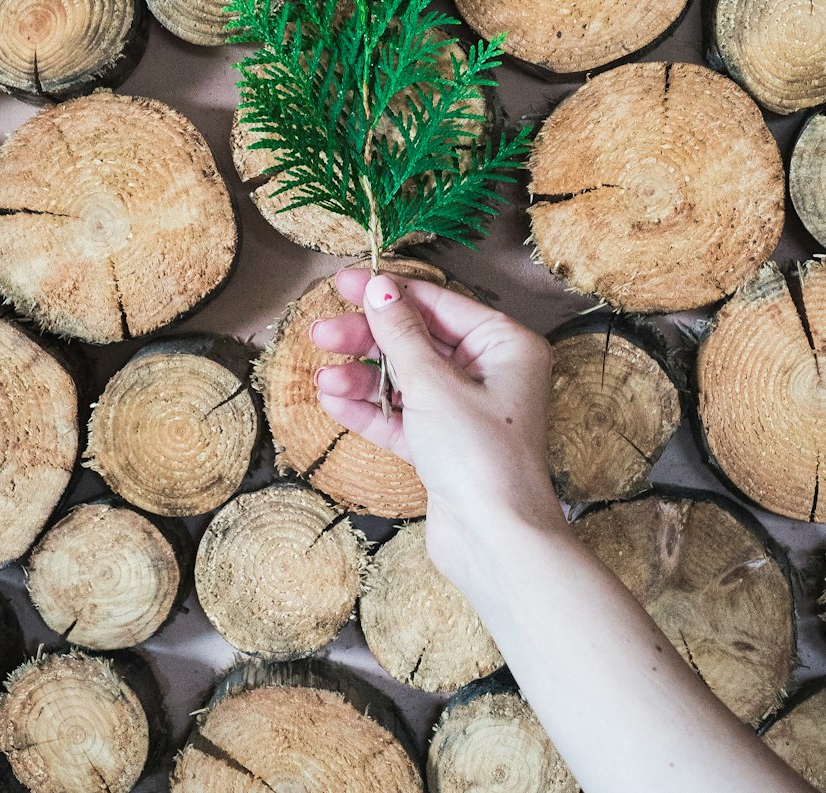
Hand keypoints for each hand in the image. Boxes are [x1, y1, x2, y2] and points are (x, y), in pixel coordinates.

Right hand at [310, 268, 565, 593]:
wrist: (494, 543)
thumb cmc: (479, 455)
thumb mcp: (433, 384)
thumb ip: (401, 334)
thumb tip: (380, 288)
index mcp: (504, 346)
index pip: (439, 304)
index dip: (389, 292)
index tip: (343, 282)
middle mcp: (490, 374)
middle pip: (418, 341)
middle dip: (368, 339)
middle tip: (321, 332)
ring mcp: (466, 412)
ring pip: (405, 381)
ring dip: (362, 377)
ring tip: (322, 375)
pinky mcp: (444, 448)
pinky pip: (402, 417)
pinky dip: (370, 409)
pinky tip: (333, 399)